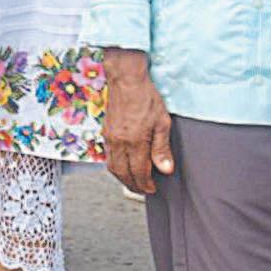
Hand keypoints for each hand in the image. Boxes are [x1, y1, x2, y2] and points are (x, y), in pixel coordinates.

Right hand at [103, 48, 173, 194]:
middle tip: (144, 190)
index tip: (153, 189)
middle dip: (133, 185)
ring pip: (112, 166)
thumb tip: (165, 170)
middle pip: (123, 173)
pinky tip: (123, 165)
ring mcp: (110, 137)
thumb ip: (162, 148)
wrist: (126, 80)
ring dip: (122, 178)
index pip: (139, 172)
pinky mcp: (106, 131)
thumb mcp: (162, 123)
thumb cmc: (146, 98)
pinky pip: (107, 155)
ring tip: (133, 182)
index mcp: (134, 141)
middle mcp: (119, 142)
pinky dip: (114, 166)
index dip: (146, 184)